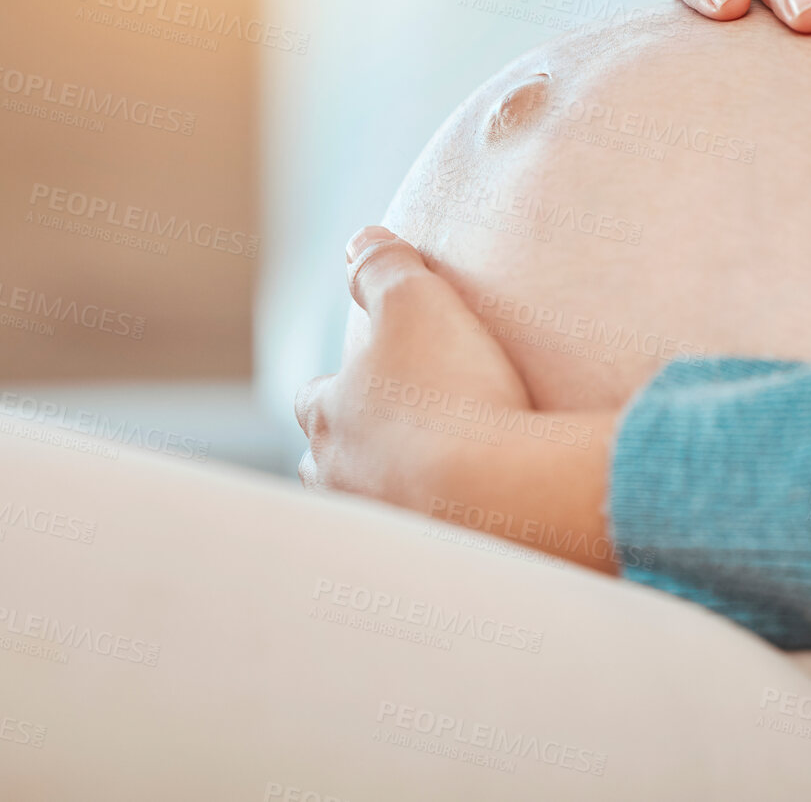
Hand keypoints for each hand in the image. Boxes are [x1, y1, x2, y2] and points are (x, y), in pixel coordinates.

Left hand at [295, 226, 623, 571]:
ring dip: (382, 501)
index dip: (332, 389)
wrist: (499, 489)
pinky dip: (431, 539)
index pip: (311, 401)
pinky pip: (418, 553)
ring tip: (420, 493)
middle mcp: (339, 482)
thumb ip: (383, 265)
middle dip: (345, 456)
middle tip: (383, 444)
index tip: (357, 381)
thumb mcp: (415, 300)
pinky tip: (460, 534)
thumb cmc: (450, 388)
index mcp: (330, 417)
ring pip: (362, 515)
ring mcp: (379, 532)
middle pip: (323, 469)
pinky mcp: (426, 570)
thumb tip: (359, 239)